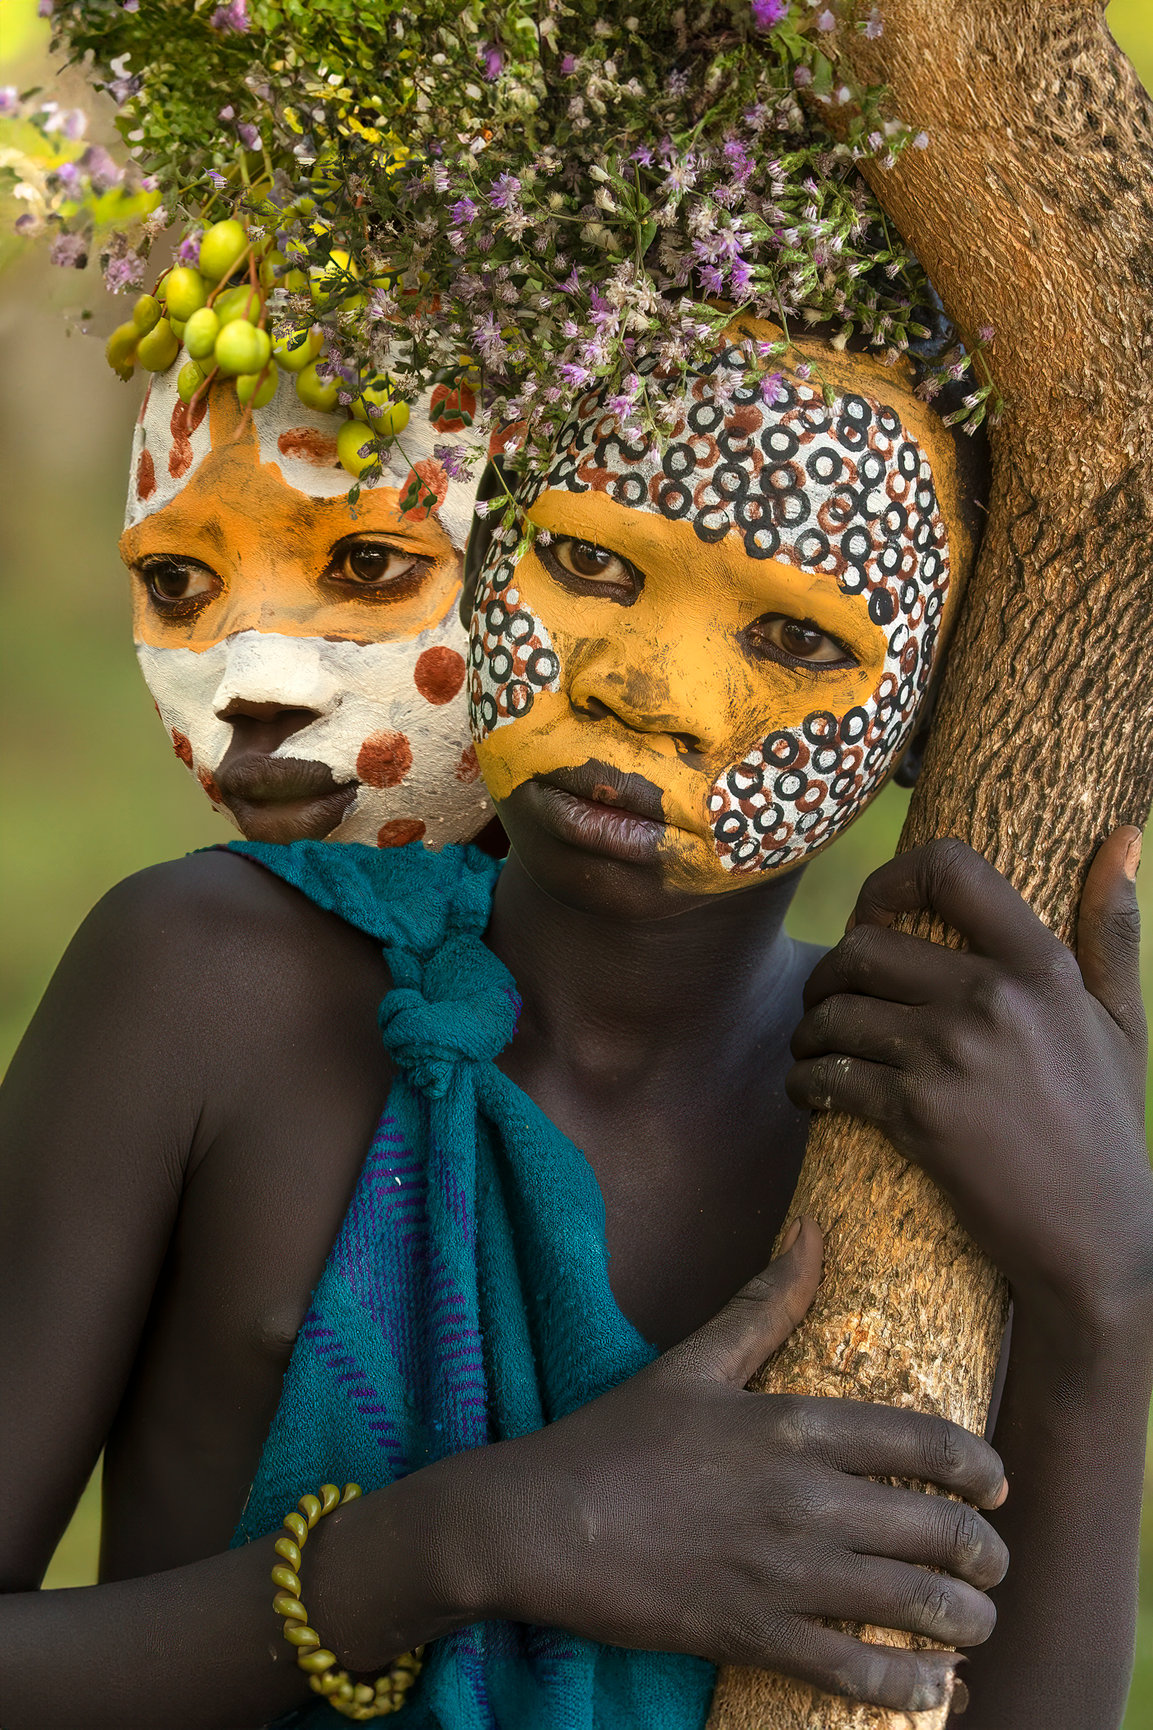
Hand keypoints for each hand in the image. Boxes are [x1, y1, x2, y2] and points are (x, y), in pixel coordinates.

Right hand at [478, 1221, 1007, 1713]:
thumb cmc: (617, 1437)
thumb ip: (765, 1303)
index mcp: (793, 1425)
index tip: (997, 1486)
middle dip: (985, 1555)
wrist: (541, 1522)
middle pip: (938, 1530)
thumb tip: (812, 1232)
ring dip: (966, 1621)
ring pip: (915, 1606)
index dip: (980, 1469)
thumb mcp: (694, 1360)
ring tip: (976, 1623)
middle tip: (991, 1565)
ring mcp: (784, 1573)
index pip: (924, 1443)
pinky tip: (933, 1684)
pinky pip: (858, 1672)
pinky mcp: (756, 1635)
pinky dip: (912, 1685)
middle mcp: (804, 1499)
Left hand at [788, 832, 1152, 1334]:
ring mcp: (952, 1057)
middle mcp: (994, 999)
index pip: (950, 871)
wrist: (1097, 1241)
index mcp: (1042, 967)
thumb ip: (1113, 927)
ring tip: (815, 1047)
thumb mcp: (1122, 1021)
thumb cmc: (1106, 1128)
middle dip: (830, 972)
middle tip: (828, 998)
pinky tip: (811, 1091)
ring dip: (809, 1030)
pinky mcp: (918, 1116)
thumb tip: (1121, 836)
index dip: (889, 879)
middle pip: (864, 946)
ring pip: (834, 1012)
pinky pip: (830, 1076)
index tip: (871, 912)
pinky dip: (805, 1082)